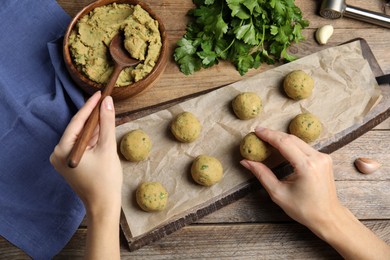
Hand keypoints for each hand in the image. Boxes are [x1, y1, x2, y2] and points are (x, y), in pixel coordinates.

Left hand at [50, 91, 121, 214]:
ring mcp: (63, 160)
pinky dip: (91, 139)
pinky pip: (81, 146)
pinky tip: (102, 131)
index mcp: (63, 149)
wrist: (103, 204)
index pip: (77, 121)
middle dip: (93, 116)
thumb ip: (107, 123)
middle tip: (105, 102)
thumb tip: (108, 102)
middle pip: (78, 129)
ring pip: (80, 137)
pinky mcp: (70, 164)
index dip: (90, 106)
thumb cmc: (105, 179)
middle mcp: (58, 153)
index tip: (100, 93)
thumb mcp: (107, 147)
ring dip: (93, 128)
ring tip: (106, 114)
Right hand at [240, 127, 338, 229]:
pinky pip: (305, 146)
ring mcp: (323, 157)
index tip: (256, 131)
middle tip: (258, 133)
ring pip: (298, 141)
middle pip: (291, 138)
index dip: (269, 135)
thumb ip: (262, 174)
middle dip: (273, 134)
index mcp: (306, 166)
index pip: (284, 143)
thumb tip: (246, 161)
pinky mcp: (324, 159)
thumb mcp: (278, 193)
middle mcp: (317, 158)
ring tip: (267, 139)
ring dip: (282, 138)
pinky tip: (281, 146)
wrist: (328, 216)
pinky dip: (291, 144)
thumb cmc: (304, 209)